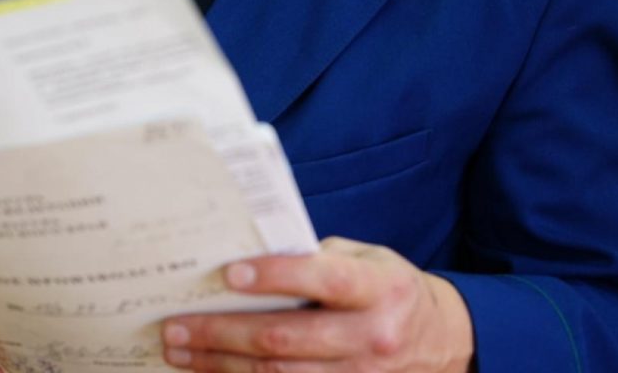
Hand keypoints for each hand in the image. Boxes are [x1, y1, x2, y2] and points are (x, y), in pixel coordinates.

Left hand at [161, 237, 473, 372]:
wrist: (440, 340)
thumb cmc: (388, 287)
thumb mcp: (366, 258)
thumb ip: (317, 257)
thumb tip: (250, 255)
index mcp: (380, 288)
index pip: (325, 280)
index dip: (276, 276)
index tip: (228, 273)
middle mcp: (371, 336)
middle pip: (287, 339)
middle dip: (223, 332)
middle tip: (177, 324)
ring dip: (221, 364)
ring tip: (179, 349)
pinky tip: (210, 371)